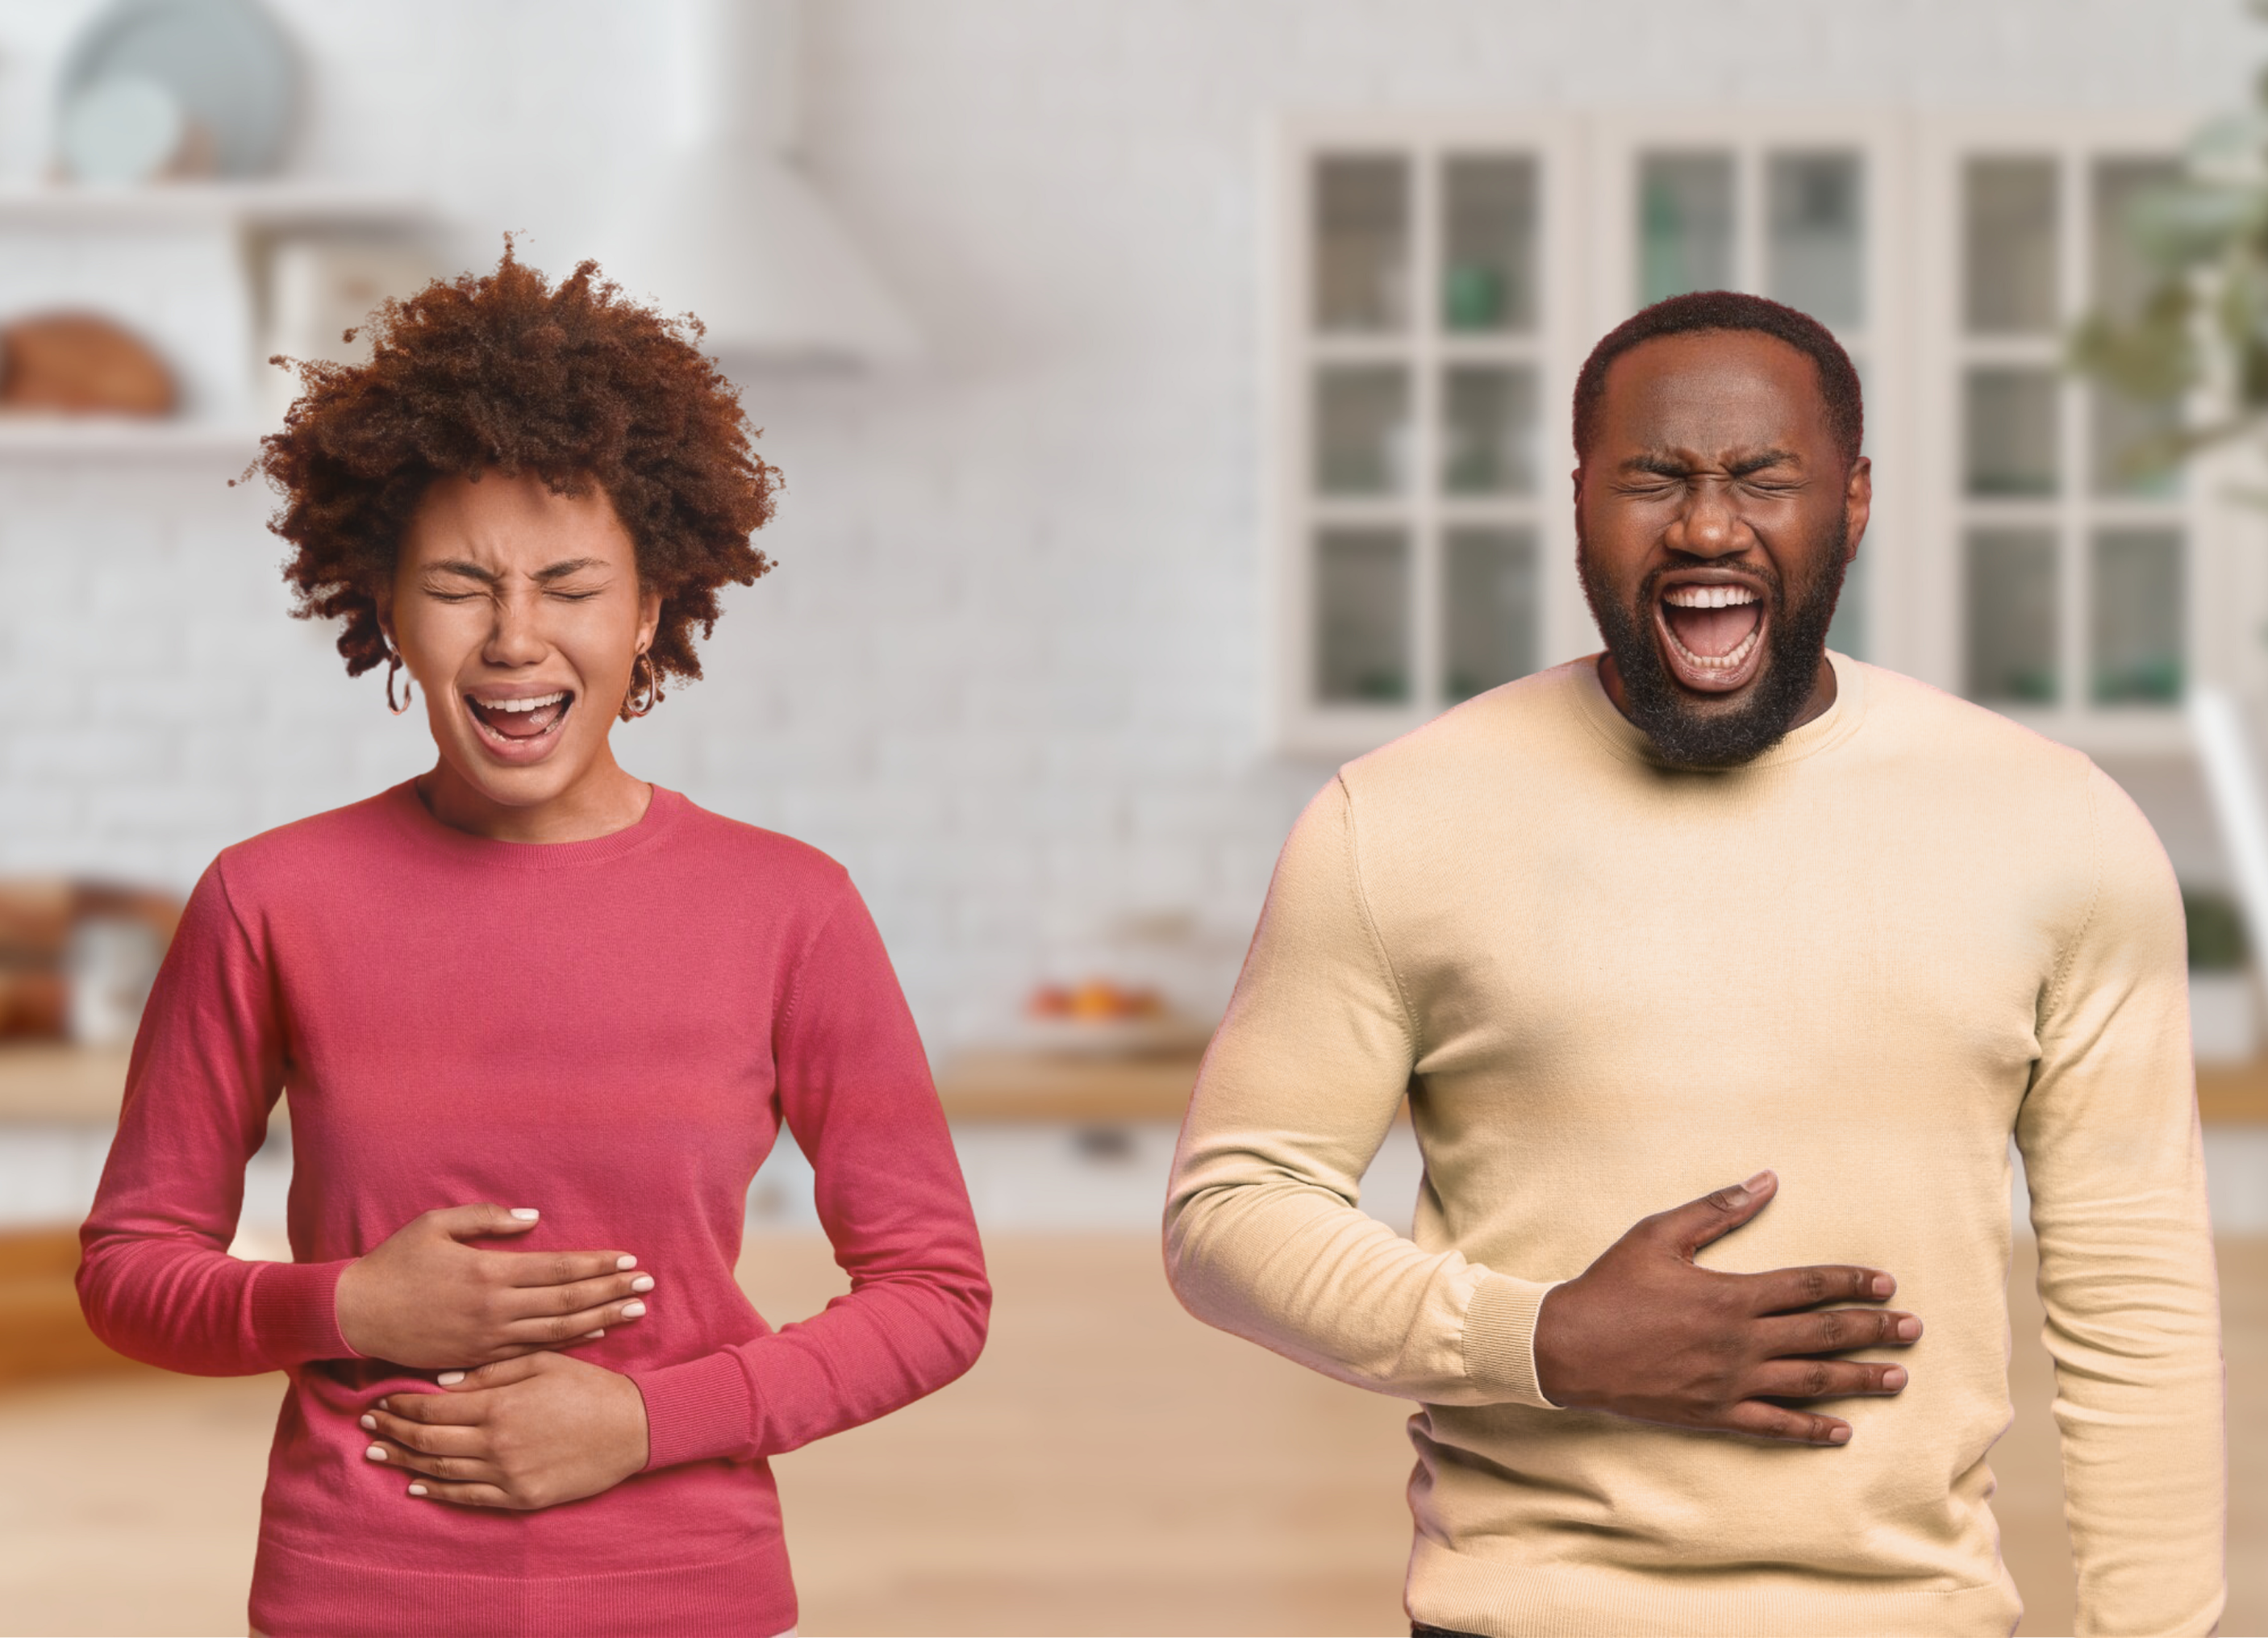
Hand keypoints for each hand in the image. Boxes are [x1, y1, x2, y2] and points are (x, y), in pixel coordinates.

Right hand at [333, 1204, 655, 1368]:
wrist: (356, 1315)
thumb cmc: (395, 1263)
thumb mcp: (435, 1225)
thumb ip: (486, 1218)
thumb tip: (533, 1218)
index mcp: (488, 1272)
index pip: (557, 1269)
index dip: (597, 1265)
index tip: (629, 1260)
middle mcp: (495, 1308)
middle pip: (567, 1302)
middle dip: (612, 1291)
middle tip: (648, 1286)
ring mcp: (488, 1338)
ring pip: (557, 1331)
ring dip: (600, 1319)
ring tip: (634, 1311)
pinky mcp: (478, 1359)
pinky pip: (533, 1352)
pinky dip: (568, 1343)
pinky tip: (593, 1335)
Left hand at [360, 1350, 649, 1509]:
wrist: (632, 1428)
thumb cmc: (589, 1388)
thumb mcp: (544, 1363)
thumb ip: (492, 1370)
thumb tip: (443, 1381)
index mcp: (500, 1404)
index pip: (434, 1406)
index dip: (402, 1403)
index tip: (380, 1399)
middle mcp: (496, 1443)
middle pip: (428, 1438)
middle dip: (393, 1430)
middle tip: (368, 1424)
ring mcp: (506, 1474)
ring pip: (441, 1469)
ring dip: (405, 1459)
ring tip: (379, 1451)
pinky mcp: (519, 1497)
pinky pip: (467, 1496)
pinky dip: (436, 1490)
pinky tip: (416, 1483)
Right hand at [1532, 1170, 1921, 1444]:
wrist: (1567, 1349)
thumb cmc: (1610, 1286)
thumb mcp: (1658, 1234)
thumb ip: (1717, 1209)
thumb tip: (1767, 1180)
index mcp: (1731, 1294)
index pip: (1809, 1286)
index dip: (1852, 1282)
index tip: (1887, 1283)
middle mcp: (1741, 1341)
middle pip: (1823, 1334)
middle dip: (1875, 1330)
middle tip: (1914, 1329)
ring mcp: (1731, 1382)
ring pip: (1811, 1382)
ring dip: (1860, 1379)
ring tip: (1898, 1378)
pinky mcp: (1715, 1413)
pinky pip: (1775, 1426)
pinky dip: (1812, 1430)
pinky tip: (1843, 1432)